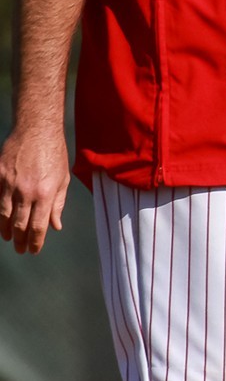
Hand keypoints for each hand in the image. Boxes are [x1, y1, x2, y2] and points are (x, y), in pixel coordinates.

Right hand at [0, 126, 70, 254]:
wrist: (37, 130)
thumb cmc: (54, 154)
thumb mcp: (63, 179)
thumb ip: (58, 204)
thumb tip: (56, 226)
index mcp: (45, 194)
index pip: (38, 226)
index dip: (35, 242)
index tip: (33, 250)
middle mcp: (26, 192)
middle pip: (19, 224)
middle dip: (19, 240)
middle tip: (20, 249)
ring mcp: (9, 184)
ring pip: (4, 215)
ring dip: (5, 230)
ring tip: (8, 238)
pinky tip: (0, 221)